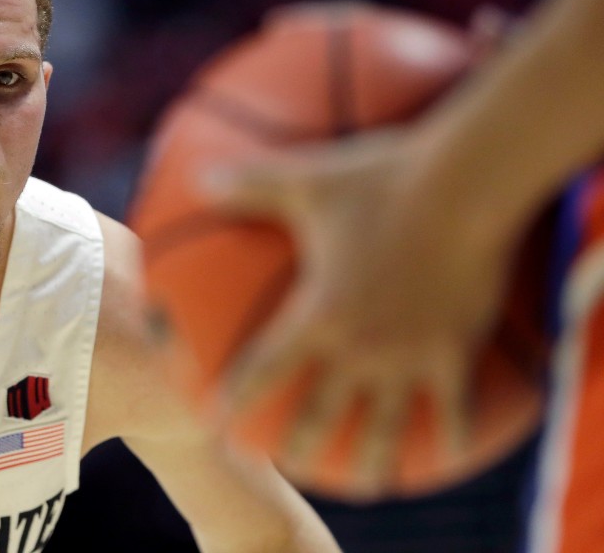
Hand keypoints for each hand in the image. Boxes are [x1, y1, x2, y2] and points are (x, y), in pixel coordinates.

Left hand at [202, 125, 516, 499]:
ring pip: (386, 423)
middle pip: (322, 411)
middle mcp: (360, 346)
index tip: (217, 425)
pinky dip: (450, 434)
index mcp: (318, 314)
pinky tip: (451, 452)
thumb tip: (197, 176)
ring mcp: (410, 354)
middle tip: (288, 465)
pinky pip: (453, 406)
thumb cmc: (381, 180)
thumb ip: (249, 185)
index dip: (237, 399)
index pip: (264, 369)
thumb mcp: (306, 181)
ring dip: (374, 460)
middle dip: (301, 443)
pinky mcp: (456, 350)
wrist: (467, 185)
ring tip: (369, 488)